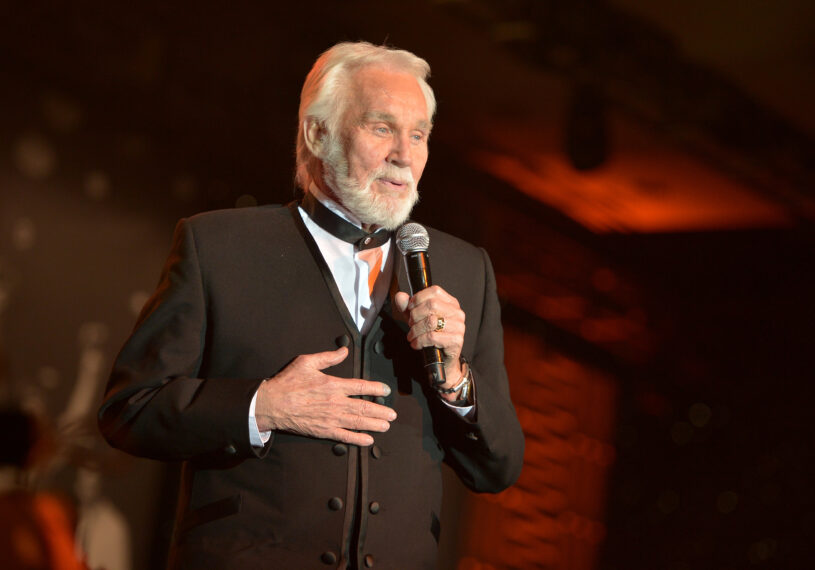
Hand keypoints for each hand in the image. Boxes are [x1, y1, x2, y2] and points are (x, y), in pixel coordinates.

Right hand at [254, 347, 395, 445]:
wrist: (272, 404)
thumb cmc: (288, 382)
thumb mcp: (307, 362)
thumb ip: (328, 357)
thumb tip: (344, 351)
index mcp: (333, 385)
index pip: (361, 387)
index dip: (376, 389)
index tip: (385, 390)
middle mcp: (335, 403)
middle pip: (364, 407)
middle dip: (380, 411)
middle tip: (392, 414)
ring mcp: (331, 418)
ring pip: (358, 422)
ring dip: (374, 424)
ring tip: (386, 425)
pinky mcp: (324, 430)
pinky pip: (345, 436)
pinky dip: (358, 439)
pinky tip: (369, 440)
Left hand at [394, 286, 465, 393]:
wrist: (443, 360)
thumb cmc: (432, 336)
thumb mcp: (417, 319)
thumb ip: (408, 307)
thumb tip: (400, 296)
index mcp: (450, 303)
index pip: (435, 291)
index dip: (418, 298)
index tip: (410, 308)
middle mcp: (457, 313)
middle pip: (431, 305)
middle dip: (415, 315)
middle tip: (411, 325)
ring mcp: (459, 327)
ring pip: (431, 321)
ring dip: (416, 330)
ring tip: (412, 336)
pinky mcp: (456, 340)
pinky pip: (432, 337)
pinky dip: (420, 341)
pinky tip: (416, 344)